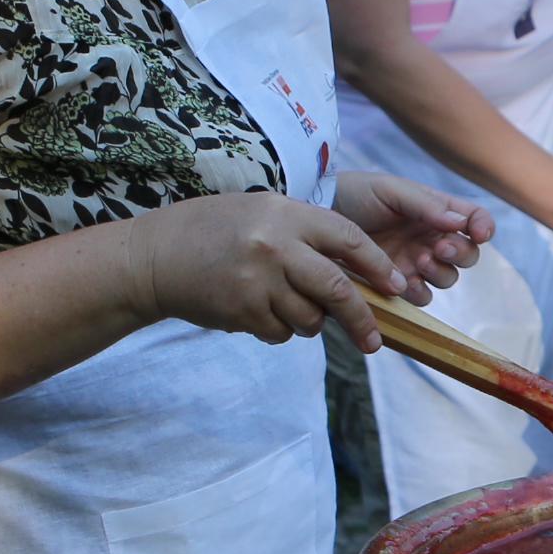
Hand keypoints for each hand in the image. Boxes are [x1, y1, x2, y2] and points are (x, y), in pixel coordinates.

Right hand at [132, 192, 411, 350]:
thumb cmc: (213, 232)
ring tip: (288, 308)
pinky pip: (281, 332)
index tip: (397, 286)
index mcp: (285, 213)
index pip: (348, 238)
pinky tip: (258, 312)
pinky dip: (280, 330)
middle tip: (373, 340)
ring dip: (310, 322)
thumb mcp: (261, 213)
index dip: (377, 265)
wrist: (155, 257)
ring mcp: (258, 279)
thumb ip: (304, 235)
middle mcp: (275, 245)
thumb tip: (355, 271)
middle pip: (337, 289)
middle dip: (361, 318)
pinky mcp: (243, 310)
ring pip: (310, 318)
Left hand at [335, 172, 491, 293]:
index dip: (483, 228)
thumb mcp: (392, 190)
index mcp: (437, 211)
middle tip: (438, 248)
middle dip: (460, 254)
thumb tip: (460, 224)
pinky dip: (418, 293)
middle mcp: (432, 238)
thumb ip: (428, 205)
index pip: (475, 220)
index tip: (478, 233)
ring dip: (439, 273)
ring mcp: (416, 262)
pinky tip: (403, 282)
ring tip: (417, 260)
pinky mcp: (397, 283)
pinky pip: (421, 297)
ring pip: (447, 279)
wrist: (321, 214)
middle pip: (467, 255)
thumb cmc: (357, 194)